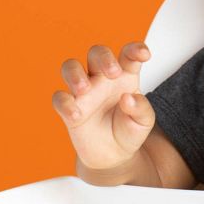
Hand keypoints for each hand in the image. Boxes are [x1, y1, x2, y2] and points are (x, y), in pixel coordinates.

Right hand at [52, 42, 155, 170]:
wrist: (114, 155)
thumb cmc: (129, 130)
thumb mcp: (144, 122)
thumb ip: (141, 108)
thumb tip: (128, 98)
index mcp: (125, 76)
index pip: (128, 54)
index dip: (135, 49)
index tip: (144, 55)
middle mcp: (103, 79)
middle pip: (96, 52)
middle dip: (103, 57)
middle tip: (114, 73)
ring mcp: (85, 92)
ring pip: (70, 67)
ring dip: (75, 73)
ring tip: (85, 89)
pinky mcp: (69, 110)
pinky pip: (59, 99)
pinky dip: (64, 104)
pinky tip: (76, 115)